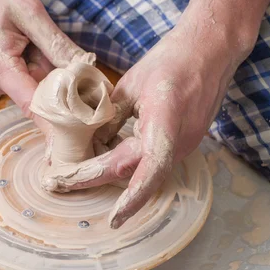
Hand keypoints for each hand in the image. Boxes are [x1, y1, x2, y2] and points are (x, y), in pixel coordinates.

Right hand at [0, 0, 93, 128]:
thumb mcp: (28, 11)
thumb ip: (56, 43)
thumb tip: (86, 68)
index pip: (34, 106)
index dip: (58, 119)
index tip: (76, 133)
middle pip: (33, 94)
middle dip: (50, 77)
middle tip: (51, 48)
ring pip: (24, 85)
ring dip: (34, 68)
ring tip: (22, 38)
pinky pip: (12, 80)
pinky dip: (22, 66)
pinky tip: (13, 43)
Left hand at [46, 27, 240, 228]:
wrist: (210, 51)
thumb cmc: (172, 60)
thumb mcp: (131, 84)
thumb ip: (110, 116)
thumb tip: (92, 143)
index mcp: (166, 121)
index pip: (147, 168)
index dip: (131, 198)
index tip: (112, 218)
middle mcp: (180, 141)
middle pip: (135, 173)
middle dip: (96, 179)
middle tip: (59, 182)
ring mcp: (185, 145)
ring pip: (142, 170)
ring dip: (109, 172)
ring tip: (74, 171)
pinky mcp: (183, 143)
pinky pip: (151, 161)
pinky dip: (125, 163)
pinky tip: (102, 155)